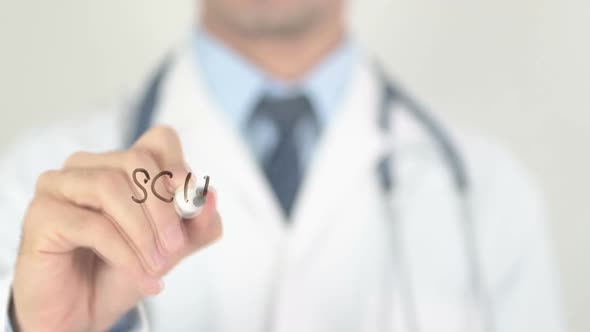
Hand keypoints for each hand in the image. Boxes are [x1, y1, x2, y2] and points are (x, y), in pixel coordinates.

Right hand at [11, 126, 221, 331]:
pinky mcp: (41, 215)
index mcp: (121, 165)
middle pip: (138, 161)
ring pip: (111, 187)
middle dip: (164, 208)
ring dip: (144, 233)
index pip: (159, 140)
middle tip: (175, 249)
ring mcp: (59, 186)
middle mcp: (88, 166)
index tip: (191, 206)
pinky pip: (92, 224)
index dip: (180, 169)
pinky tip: (140, 277)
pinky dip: (124, 253)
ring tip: (159, 267)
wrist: (85, 312)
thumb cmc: (125, 270)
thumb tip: (210, 197)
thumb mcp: (173, 247)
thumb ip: (197, 223)